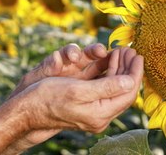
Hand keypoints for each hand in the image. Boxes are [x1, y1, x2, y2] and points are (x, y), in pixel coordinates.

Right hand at [21, 47, 142, 133]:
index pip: (128, 93)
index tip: (138, 55)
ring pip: (115, 89)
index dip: (135, 73)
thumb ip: (106, 87)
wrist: (27, 109)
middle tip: (130, 50)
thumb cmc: (49, 97)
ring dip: (119, 69)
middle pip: (124, 91)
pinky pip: (105, 88)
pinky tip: (108, 61)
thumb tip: (130, 82)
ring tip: (121, 52)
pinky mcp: (87, 106)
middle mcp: (99, 115)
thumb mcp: (78, 90)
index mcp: (99, 114)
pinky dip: (109, 73)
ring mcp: (94, 112)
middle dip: (128, 69)